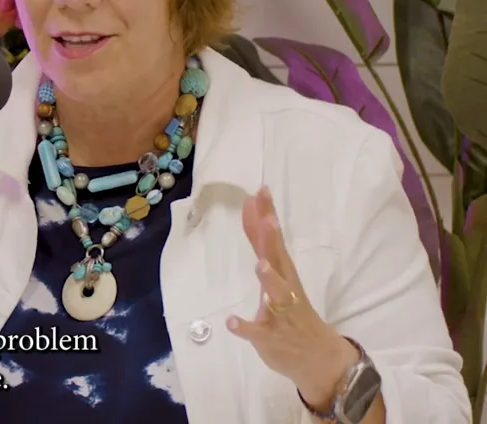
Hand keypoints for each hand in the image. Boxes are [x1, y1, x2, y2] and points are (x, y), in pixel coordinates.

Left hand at [227, 186, 358, 409]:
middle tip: (267, 217)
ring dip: (270, 280)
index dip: (266, 217)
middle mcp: (286, 291)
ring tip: (260, 264)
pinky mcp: (273, 339)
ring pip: (277, 296)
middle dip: (272, 240)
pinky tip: (232, 321)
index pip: (274, 241)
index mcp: (285, 274)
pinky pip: (259, 333)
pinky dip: (245, 327)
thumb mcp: (278, 277)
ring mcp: (281, 315)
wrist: (321, 361)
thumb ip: (264, 248)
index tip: (260, 192)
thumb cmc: (293, 314)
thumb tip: (256, 215)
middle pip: (279, 261)